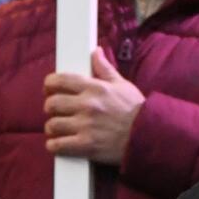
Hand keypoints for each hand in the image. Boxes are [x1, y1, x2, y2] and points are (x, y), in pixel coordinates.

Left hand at [44, 47, 143, 165]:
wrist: (148, 136)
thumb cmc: (135, 110)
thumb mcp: (122, 84)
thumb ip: (104, 69)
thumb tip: (95, 52)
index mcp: (94, 88)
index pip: (60, 80)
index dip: (49, 84)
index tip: (50, 89)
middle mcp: (87, 105)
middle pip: (51, 103)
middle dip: (50, 107)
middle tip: (56, 111)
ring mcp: (85, 126)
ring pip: (52, 125)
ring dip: (52, 128)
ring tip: (59, 129)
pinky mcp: (86, 146)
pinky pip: (57, 145)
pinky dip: (54, 145)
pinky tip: (59, 144)